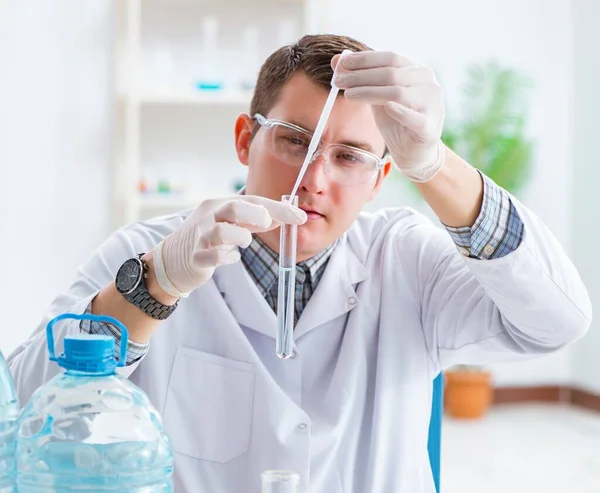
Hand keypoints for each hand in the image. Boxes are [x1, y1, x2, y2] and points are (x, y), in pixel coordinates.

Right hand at [151, 196, 306, 296]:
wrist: (172, 260)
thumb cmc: (208, 238)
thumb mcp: (232, 224)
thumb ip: (256, 220)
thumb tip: (286, 217)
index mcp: (220, 204)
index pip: (253, 200)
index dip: (278, 208)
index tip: (300, 217)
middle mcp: (208, 216)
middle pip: (233, 207)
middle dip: (256, 214)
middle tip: (268, 224)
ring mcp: (200, 236)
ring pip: (222, 231)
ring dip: (240, 237)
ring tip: (244, 243)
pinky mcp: (196, 257)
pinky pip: (214, 257)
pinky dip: (227, 258)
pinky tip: (230, 258)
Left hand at [332, 51, 445, 182]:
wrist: (414, 151)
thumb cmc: (397, 120)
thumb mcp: (378, 97)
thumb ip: (362, 79)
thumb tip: (338, 60)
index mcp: (417, 71)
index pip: (390, 58)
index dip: (365, 59)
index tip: (343, 62)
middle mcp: (428, 83)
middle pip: (391, 74)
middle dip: (361, 76)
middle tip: (338, 81)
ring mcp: (432, 104)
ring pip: (397, 93)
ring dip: (369, 92)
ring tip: (347, 94)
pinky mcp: (429, 127)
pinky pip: (414, 118)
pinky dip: (401, 112)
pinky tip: (387, 107)